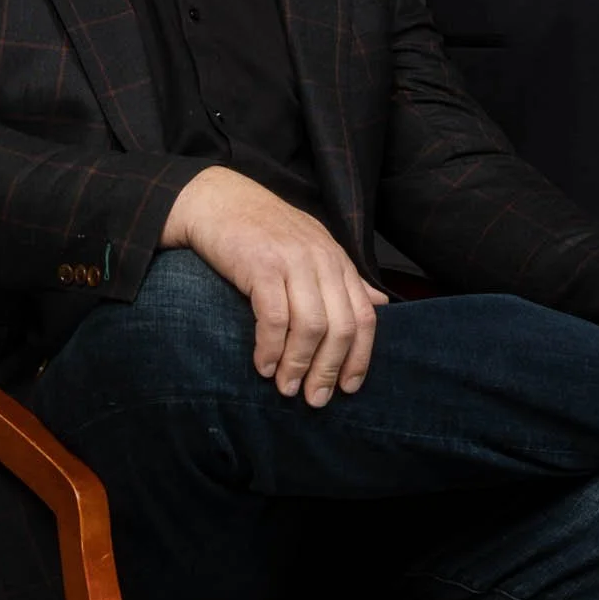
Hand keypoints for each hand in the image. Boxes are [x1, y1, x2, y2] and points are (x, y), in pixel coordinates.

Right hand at [161, 167, 387, 404]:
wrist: (219, 200)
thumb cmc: (264, 231)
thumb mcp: (312, 248)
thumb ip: (344, 279)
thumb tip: (379, 304)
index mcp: (337, 260)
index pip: (364, 317)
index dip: (360, 357)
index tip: (348, 389)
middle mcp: (322, 260)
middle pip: (340, 327)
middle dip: (329, 370)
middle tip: (314, 399)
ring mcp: (293, 261)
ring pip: (311, 326)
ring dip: (298, 365)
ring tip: (285, 387)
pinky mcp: (261, 264)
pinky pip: (274, 317)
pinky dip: (271, 348)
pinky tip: (263, 365)